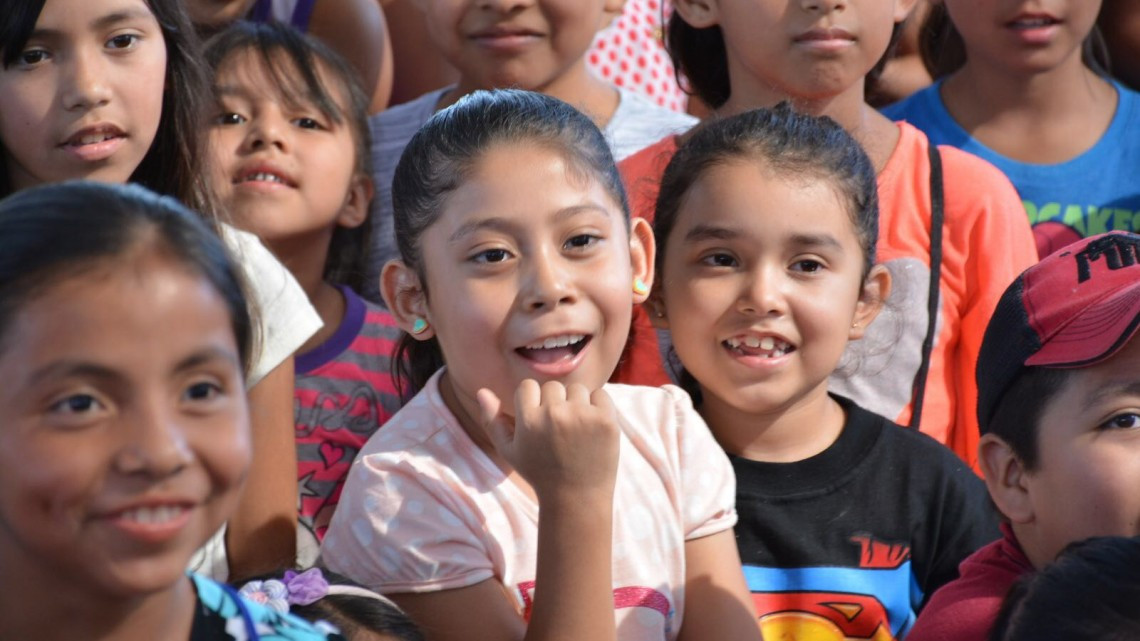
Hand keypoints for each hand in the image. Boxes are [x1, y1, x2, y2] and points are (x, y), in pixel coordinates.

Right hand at [476, 380, 619, 500]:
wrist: (577, 498)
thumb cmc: (540, 473)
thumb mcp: (509, 451)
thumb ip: (492, 420)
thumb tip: (481, 391)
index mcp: (529, 420)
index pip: (528, 386)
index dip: (533, 403)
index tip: (539, 422)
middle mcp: (555, 414)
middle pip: (553, 386)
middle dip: (556, 403)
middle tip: (559, 431)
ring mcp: (582, 416)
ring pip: (577, 389)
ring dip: (577, 404)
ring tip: (576, 432)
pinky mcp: (606, 420)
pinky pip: (600, 395)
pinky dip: (598, 407)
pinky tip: (593, 429)